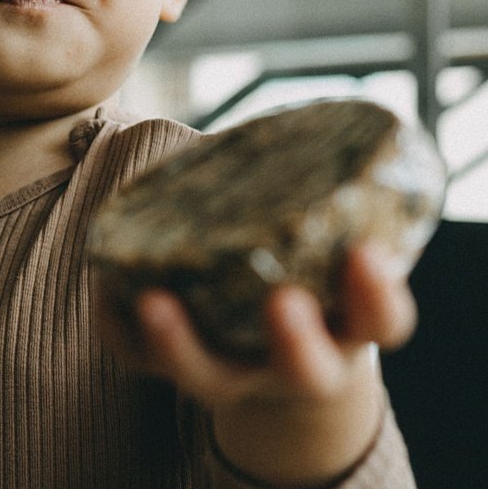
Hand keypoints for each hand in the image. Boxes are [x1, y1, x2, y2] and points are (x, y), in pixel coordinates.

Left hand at [104, 243, 417, 488]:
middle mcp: (298, 369)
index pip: (383, 323)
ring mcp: (238, 379)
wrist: (285, 379)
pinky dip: (118, 329)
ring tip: (153, 303)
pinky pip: (142, 361)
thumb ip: (336, 224)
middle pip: (305, 373)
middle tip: (285, 304)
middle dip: (298, 343)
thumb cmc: (319, 294)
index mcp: (352, 335)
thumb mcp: (343, 270)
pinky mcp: (182, 373)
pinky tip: (104, 285)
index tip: (368, 256)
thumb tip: (332, 109)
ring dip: (180, 347)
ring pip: (210, 379)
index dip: (378, 297)